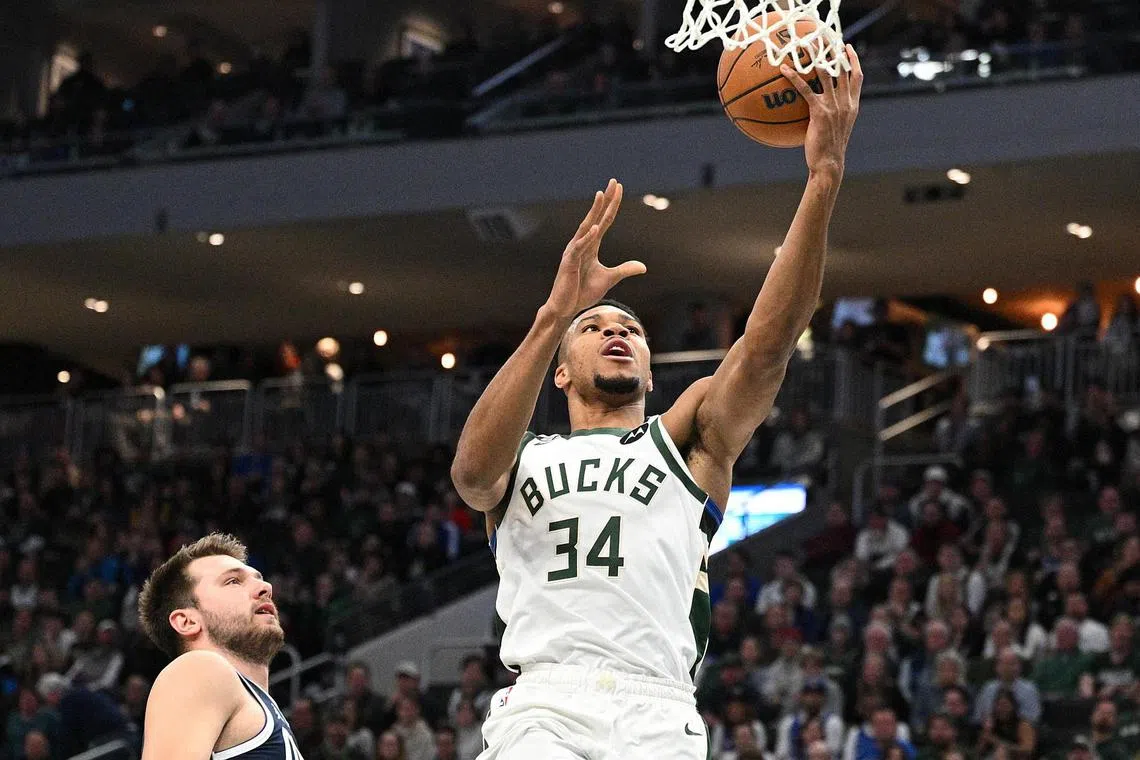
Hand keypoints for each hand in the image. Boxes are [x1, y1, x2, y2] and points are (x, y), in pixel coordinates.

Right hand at [544, 179, 645, 318]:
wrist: (565, 307)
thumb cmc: (582, 292)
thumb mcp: (609, 279)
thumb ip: (624, 270)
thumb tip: (643, 266)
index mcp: (591, 245)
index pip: (604, 220)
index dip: (612, 205)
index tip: (618, 189)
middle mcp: (582, 244)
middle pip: (595, 217)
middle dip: (605, 200)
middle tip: (613, 182)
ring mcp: (574, 252)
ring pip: (585, 227)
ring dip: (593, 211)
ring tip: (601, 196)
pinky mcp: (569, 263)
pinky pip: (579, 248)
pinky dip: (587, 238)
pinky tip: (595, 228)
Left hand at [781, 44, 862, 177]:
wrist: (829, 164)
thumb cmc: (828, 151)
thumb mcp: (836, 130)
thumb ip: (832, 116)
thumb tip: (819, 110)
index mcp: (852, 106)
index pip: (857, 78)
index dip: (853, 61)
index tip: (847, 49)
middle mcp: (846, 103)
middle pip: (842, 70)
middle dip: (835, 52)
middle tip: (826, 39)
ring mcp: (834, 106)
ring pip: (826, 74)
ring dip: (816, 57)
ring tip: (805, 46)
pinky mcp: (820, 112)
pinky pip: (805, 89)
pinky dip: (794, 78)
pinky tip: (784, 70)